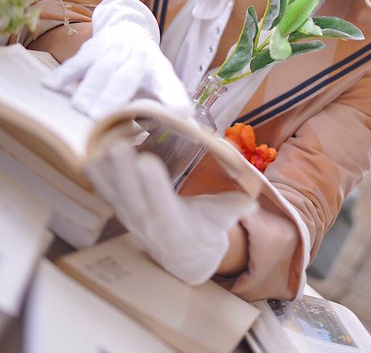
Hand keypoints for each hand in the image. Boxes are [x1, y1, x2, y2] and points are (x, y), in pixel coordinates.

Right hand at [43, 0, 192, 119]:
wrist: (130, 30)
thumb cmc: (145, 67)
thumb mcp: (162, 82)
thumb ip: (169, 103)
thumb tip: (186, 125)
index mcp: (159, 70)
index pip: (169, 84)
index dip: (174, 98)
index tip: (179, 113)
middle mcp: (138, 57)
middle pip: (125, 78)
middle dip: (113, 97)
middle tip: (101, 118)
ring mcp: (113, 50)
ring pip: (100, 69)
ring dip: (89, 90)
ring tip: (79, 109)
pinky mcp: (92, 47)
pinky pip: (76, 62)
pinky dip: (63, 74)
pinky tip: (51, 87)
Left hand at [87, 141, 257, 284]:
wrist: (186, 257)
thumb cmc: (208, 231)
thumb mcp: (225, 220)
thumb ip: (237, 208)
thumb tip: (251, 198)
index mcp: (176, 228)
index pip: (163, 208)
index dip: (154, 186)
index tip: (147, 161)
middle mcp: (148, 225)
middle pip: (131, 199)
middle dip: (123, 172)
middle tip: (118, 144)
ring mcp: (130, 217)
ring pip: (114, 193)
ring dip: (106, 168)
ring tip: (102, 139)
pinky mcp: (120, 209)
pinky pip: (105, 190)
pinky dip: (97, 171)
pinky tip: (92, 148)